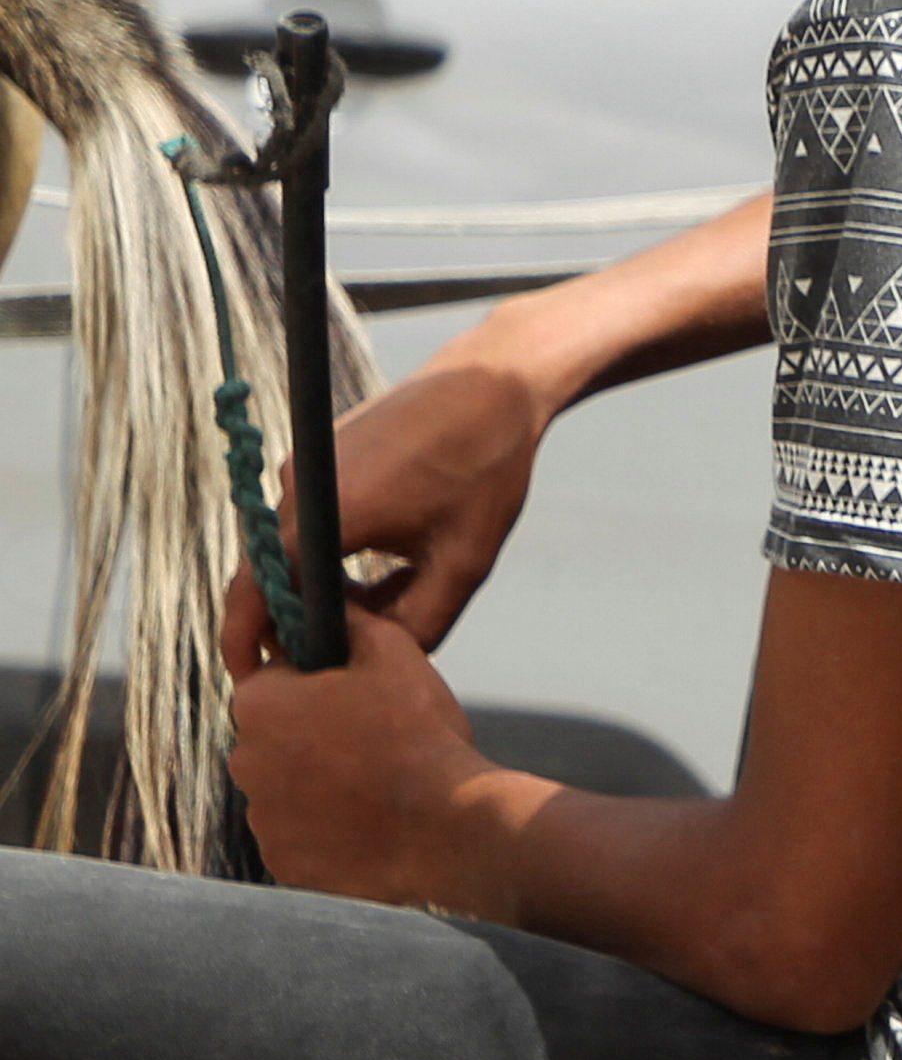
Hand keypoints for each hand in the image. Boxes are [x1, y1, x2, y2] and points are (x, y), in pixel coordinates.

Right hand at [226, 352, 550, 669]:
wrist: (494, 380)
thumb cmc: (486, 466)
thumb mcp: (466, 559)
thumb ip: (422, 623)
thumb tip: (383, 661)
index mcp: (328, 512)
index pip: (258, 592)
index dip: (250, 640)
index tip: (255, 680)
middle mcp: (300, 485)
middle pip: (271, 574)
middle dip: (292, 622)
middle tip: (327, 663)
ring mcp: (306, 466)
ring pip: (293, 549)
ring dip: (322, 587)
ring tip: (376, 616)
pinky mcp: (320, 455)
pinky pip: (309, 521)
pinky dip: (332, 555)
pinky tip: (384, 574)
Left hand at [229, 606, 496, 908]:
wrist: (447, 825)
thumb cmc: (420, 734)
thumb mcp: (394, 652)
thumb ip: (350, 620)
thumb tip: (331, 603)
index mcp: (260, 702)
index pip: (273, 677)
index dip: (316, 680)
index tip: (355, 692)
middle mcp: (243, 759)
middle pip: (277, 735)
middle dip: (313, 732)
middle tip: (374, 736)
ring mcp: (261, 816)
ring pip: (286, 785)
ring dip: (319, 780)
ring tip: (379, 781)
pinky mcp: (281, 860)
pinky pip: (297, 833)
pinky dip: (326, 826)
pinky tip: (370, 818)